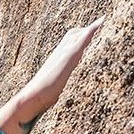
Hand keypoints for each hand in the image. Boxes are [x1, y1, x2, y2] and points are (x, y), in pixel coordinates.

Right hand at [0, 17, 103, 133]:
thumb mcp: (44, 97)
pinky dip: (91, 31)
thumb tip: (37, 111)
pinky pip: (82, 40)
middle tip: (96, 26)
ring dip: (89, 29)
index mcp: (52, 64)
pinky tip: (100, 23)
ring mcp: (62, 55)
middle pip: (70, 38)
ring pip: (76, 37)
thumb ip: (44, 98)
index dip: (72, 41)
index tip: (81, 36)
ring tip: (101, 22)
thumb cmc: (36, 100)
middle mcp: (56, 56)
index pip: (63, 48)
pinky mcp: (69, 57)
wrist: (33, 98)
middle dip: (82, 32)